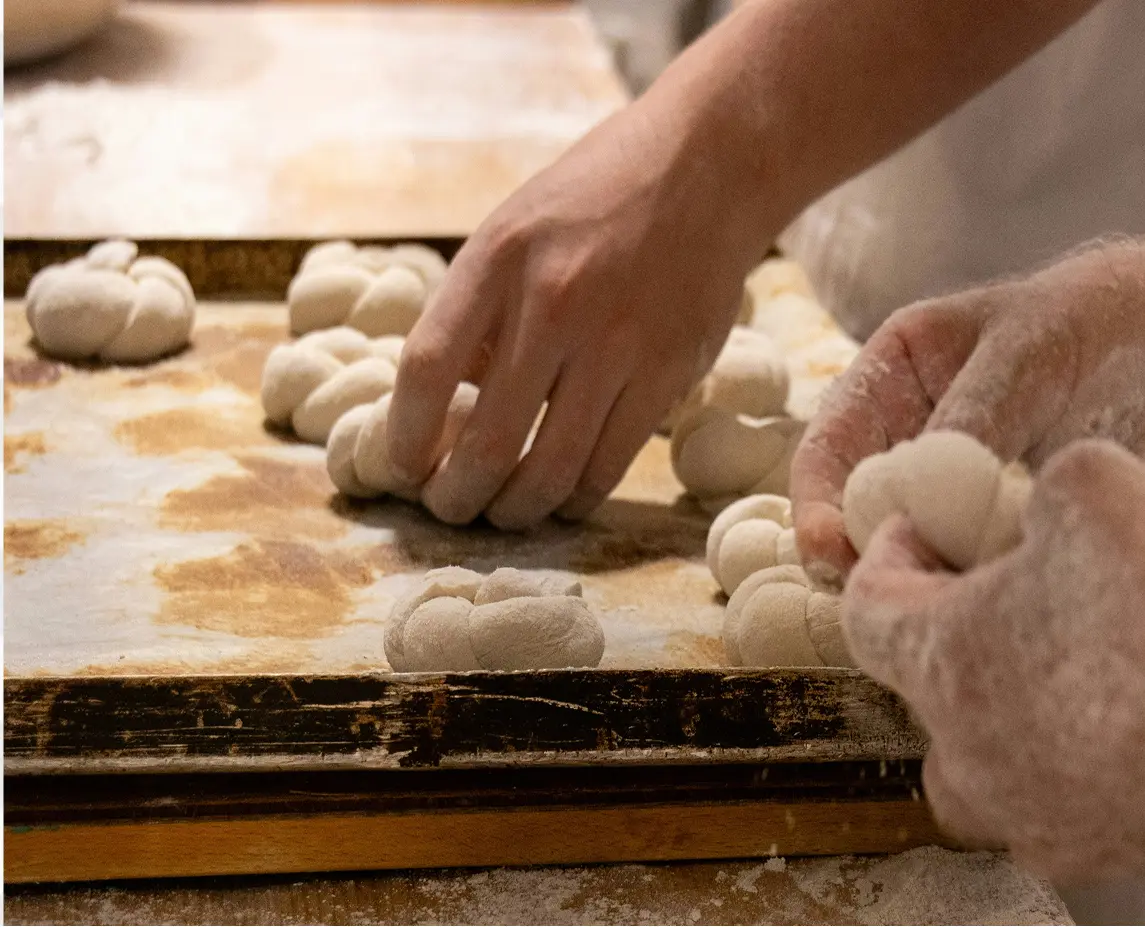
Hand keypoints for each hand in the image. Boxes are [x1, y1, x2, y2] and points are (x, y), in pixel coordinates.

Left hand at [388, 104, 770, 528]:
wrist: (707, 167)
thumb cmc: (596, 199)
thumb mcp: (514, 228)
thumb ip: (479, 311)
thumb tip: (449, 407)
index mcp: (499, 257)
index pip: (427, 368)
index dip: (405, 435)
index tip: (402, 467)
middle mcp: (555, 301)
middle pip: (489, 438)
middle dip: (458, 494)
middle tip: (450, 508)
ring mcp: (619, 341)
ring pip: (554, 466)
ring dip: (517, 508)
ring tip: (504, 514)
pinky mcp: (670, 371)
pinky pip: (611, 461)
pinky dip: (579, 495)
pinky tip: (563, 497)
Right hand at [790, 217, 1144, 582]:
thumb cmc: (1110, 326)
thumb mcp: (1030, 351)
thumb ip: (971, 418)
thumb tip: (918, 503)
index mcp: (895, 376)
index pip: (829, 449)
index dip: (818, 503)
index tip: (832, 551)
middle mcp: (913, 441)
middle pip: (857, 515)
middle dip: (864, 558)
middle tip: (885, 597)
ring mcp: (959, 497)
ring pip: (911, 555)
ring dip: (922, 582)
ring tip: (952, 601)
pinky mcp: (1004, 538)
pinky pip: (969, 578)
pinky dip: (975, 596)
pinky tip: (999, 603)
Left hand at [844, 440, 1144, 881]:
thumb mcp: (1093, 485)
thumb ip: (1043, 485)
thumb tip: (1044, 504)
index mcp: (940, 660)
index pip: (864, 608)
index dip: (886, 557)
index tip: (922, 532)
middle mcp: (962, 750)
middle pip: (919, 685)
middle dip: (950, 630)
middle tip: (1004, 592)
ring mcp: (1021, 812)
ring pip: (975, 761)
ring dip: (996, 712)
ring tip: (1051, 670)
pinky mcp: (1086, 854)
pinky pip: (1047, 805)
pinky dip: (1062, 765)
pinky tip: (1112, 728)